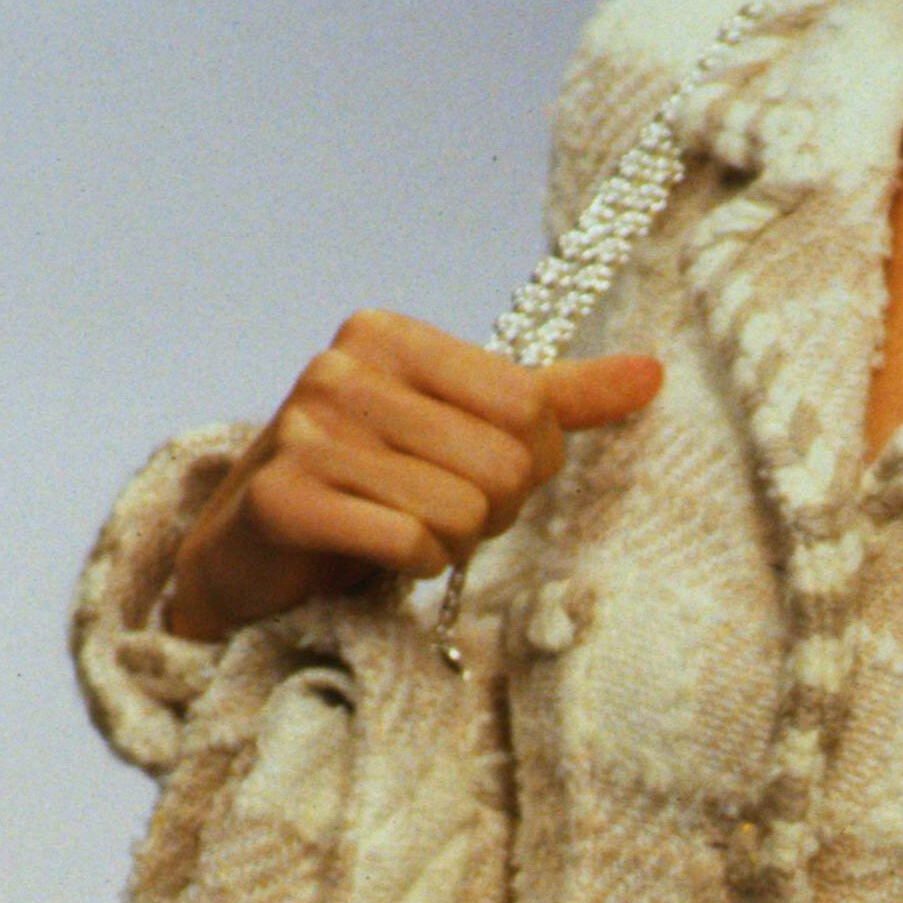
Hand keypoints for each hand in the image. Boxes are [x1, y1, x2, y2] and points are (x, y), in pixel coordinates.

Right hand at [164, 314, 663, 639]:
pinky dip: (412, 567)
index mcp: (387, 335)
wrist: (250, 555)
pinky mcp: (285, 498)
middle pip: (502, 463)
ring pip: (460, 509)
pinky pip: (409, 543)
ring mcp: (306, 431)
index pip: (528, 403)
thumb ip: (554, 399)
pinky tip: (378, 558)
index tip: (481, 477)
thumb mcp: (461, 429)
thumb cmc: (369, 487)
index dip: (529, 463)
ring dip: (449, 544)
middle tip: (438, 516)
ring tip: (404, 534)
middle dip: (489, 512)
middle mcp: (342, 368)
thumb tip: (652, 372)